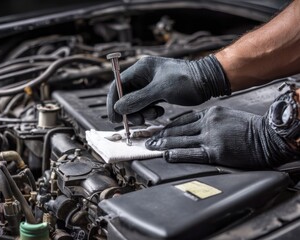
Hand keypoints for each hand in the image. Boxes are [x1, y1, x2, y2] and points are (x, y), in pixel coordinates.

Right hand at [107, 55, 230, 123]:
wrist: (207, 81)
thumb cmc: (186, 81)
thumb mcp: (160, 90)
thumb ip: (138, 100)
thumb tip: (118, 108)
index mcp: (140, 69)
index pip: (117, 85)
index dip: (113, 102)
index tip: (115, 118)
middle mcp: (142, 76)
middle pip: (125, 96)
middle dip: (129, 111)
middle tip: (138, 121)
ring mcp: (149, 85)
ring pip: (135, 103)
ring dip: (141, 113)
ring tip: (154, 115)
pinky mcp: (156, 93)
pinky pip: (145, 105)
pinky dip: (149, 112)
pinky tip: (159, 111)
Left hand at [145, 106, 299, 168]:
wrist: (268, 136)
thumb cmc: (250, 127)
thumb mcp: (227, 115)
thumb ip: (209, 119)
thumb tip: (192, 125)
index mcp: (210, 113)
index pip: (183, 119)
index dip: (168, 126)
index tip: (158, 130)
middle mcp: (208, 123)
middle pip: (178, 129)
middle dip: (161, 135)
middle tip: (148, 140)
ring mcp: (211, 137)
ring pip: (181, 140)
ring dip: (163, 144)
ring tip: (151, 147)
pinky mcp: (216, 151)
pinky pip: (193, 153)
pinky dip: (178, 153)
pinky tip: (167, 154)